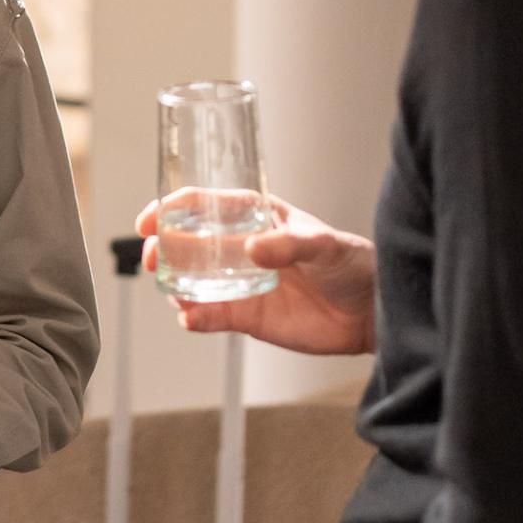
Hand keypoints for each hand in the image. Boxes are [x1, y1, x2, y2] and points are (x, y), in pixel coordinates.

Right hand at [138, 196, 376, 355]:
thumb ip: (289, 244)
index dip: (171, 208)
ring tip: (174, 291)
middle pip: (186, 244)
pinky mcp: (247, 317)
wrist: (372, 312)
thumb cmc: (352, 264)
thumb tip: (253, 248)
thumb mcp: (323, 244)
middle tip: (151, 258)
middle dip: (161, 248)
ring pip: (191, 282)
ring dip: (173, 284)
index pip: (202, 204)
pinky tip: (190, 318)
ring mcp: (240, 283)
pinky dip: (195, 317)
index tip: (150, 218)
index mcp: (253, 216)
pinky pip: (211, 316)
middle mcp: (239, 248)